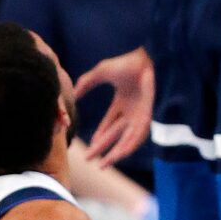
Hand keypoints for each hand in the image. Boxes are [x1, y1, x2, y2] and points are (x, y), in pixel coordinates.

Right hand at [74, 48, 154, 168]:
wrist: (142, 55)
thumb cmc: (125, 61)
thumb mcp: (100, 73)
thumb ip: (85, 83)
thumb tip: (73, 94)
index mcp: (123, 101)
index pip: (110, 124)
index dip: (100, 136)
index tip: (90, 148)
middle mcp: (132, 109)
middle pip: (116, 134)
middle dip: (103, 147)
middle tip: (91, 161)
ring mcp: (140, 112)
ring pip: (128, 138)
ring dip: (116, 152)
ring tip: (103, 164)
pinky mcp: (148, 115)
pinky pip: (139, 135)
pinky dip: (129, 146)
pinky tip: (118, 156)